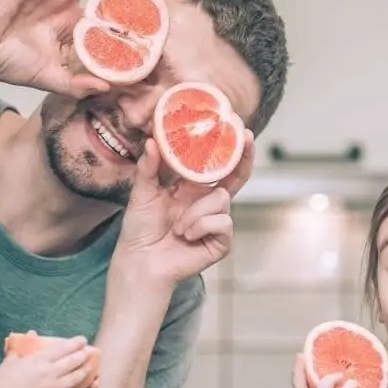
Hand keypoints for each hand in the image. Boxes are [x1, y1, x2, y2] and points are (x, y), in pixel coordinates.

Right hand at [0, 335, 93, 387]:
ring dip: (83, 374)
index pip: (62, 348)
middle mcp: (50, 372)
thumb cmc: (1, 383)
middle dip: (83, 357)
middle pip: (72, 362)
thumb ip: (18, 350)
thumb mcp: (9, 362)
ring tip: (90, 371)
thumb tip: (27, 335)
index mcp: (39, 360)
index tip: (83, 340)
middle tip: (89, 354)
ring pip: (75, 379)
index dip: (75, 343)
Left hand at [113, 136, 252, 287]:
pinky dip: (201, 227)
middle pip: (236, 177)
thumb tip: (151, 141)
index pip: (215, 165)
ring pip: (221, 199)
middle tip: (247, 137)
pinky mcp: (221, 241)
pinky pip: (222, 222)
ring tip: (178, 228)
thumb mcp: (142, 193)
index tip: (236, 126)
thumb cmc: (141, 230)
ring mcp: (217, 222)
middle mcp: (208, 203)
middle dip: (244, 157)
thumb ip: (149, 167)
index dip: (227, 147)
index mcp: (192, 189)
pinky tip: (187, 236)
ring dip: (196, 213)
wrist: (140, 262)